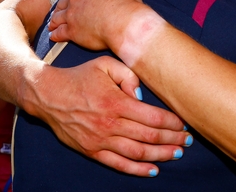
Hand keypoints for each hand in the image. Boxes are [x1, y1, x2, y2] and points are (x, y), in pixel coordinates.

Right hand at [28, 56, 190, 176]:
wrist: (49, 95)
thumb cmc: (80, 77)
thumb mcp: (105, 65)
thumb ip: (128, 75)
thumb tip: (142, 95)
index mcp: (116, 102)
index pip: (152, 116)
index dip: (171, 122)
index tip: (184, 123)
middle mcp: (110, 124)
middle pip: (149, 136)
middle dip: (172, 139)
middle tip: (187, 140)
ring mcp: (100, 140)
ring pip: (137, 153)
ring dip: (160, 155)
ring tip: (176, 153)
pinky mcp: (92, 150)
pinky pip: (118, 164)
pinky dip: (137, 169)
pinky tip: (153, 170)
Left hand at [48, 0, 146, 51]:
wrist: (124, 22)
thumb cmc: (127, 3)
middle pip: (63, 1)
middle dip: (61, 6)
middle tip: (59, 11)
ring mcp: (72, 15)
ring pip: (58, 17)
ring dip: (54, 20)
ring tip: (52, 24)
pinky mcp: (72, 31)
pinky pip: (59, 33)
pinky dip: (55, 34)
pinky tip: (53, 36)